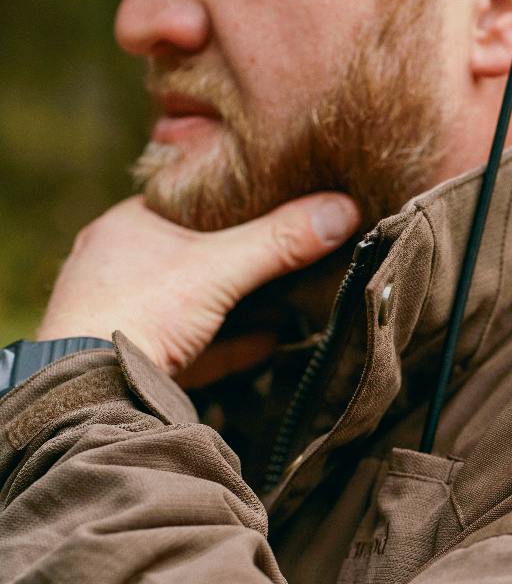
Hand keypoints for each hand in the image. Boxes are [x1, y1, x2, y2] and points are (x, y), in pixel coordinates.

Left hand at [37, 194, 360, 376]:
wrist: (96, 385)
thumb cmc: (141, 308)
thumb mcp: (219, 267)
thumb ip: (280, 242)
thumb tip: (343, 210)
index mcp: (128, 225)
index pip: (187, 200)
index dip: (232, 199)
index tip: (275, 197)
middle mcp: (122, 266)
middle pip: (195, 253)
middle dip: (241, 256)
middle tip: (290, 248)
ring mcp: (129, 315)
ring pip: (195, 303)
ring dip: (240, 303)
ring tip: (289, 295)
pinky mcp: (142, 361)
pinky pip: (198, 348)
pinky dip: (234, 344)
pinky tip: (271, 342)